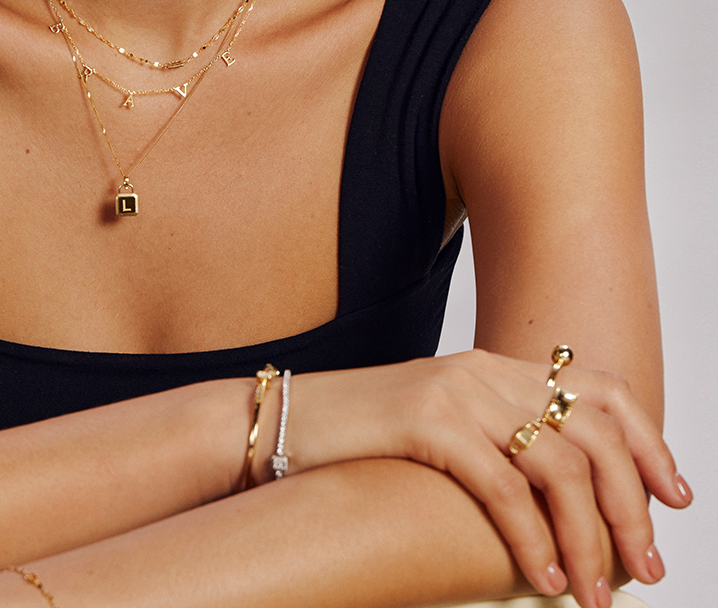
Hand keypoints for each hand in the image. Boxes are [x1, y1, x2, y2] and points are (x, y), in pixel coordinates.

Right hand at [274, 349, 690, 607]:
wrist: (278, 422)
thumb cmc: (357, 441)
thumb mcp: (440, 430)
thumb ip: (495, 444)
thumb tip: (561, 505)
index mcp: (490, 367)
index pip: (598, 388)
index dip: (647, 441)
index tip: (674, 498)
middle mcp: (481, 370)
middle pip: (593, 432)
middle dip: (630, 507)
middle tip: (643, 569)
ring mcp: (454, 390)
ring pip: (559, 464)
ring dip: (590, 539)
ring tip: (597, 594)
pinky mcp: (425, 420)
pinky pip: (504, 487)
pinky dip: (534, 541)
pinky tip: (543, 579)